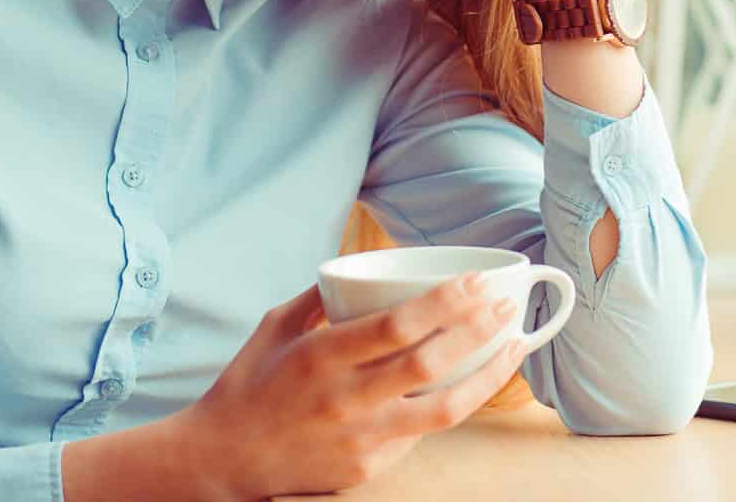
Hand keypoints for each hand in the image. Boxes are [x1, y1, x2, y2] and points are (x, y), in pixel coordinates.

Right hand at [175, 274, 526, 499]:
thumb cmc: (247, 384)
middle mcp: (344, 399)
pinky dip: (449, 406)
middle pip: (429, 363)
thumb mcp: (275, 326)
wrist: (221, 459)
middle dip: (477, 329)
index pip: (397, 325)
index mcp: (320, 356)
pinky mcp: (367, 468)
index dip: (446, 302)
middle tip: (505, 305)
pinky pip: (419, 434)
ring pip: (443, 409)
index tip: (476, 282)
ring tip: (514, 347)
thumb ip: (320, 296)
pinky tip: (471, 383)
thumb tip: (359, 267)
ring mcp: (360, 438)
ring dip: (487, 375)